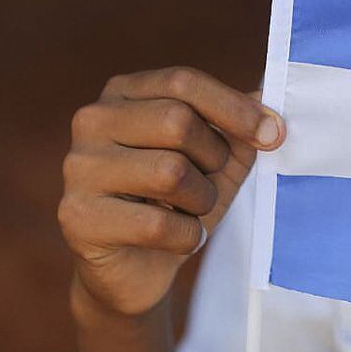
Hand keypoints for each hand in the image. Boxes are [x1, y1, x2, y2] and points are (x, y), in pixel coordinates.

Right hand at [59, 67, 285, 319]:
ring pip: (169, 172)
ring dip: (202, 199)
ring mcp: (78, 168)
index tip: (274, 134)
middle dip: (214, 158)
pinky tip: (178, 239)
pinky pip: (156, 224)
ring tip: (192, 210)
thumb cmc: (182, 200)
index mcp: (125, 93)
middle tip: (211, 182)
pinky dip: (187, 236)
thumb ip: (242, 123)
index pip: (183, 82)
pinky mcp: (76, 217)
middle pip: (177, 121)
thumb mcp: (219, 156)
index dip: (234, 108)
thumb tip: (271, 95)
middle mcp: (92, 121)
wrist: (138, 269)